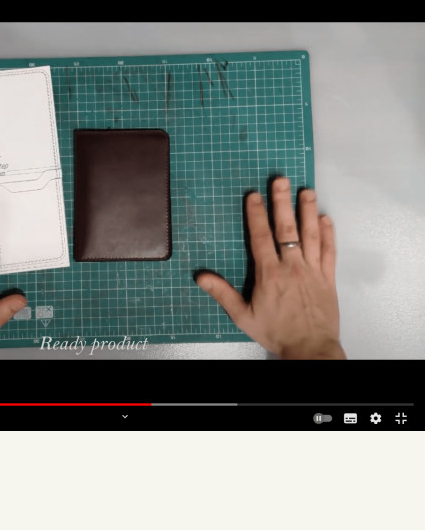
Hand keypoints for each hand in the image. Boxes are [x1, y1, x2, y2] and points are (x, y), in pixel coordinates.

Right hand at [195, 177, 343, 358]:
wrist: (310, 349)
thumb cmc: (277, 332)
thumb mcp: (243, 316)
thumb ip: (222, 294)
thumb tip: (201, 277)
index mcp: (269, 274)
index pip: (260, 237)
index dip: (256, 215)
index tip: (254, 196)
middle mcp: (292, 267)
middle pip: (286, 228)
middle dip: (282, 202)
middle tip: (281, 180)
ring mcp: (312, 271)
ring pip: (310, 235)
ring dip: (308, 211)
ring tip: (306, 191)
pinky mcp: (328, 278)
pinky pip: (329, 252)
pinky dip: (328, 234)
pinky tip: (325, 219)